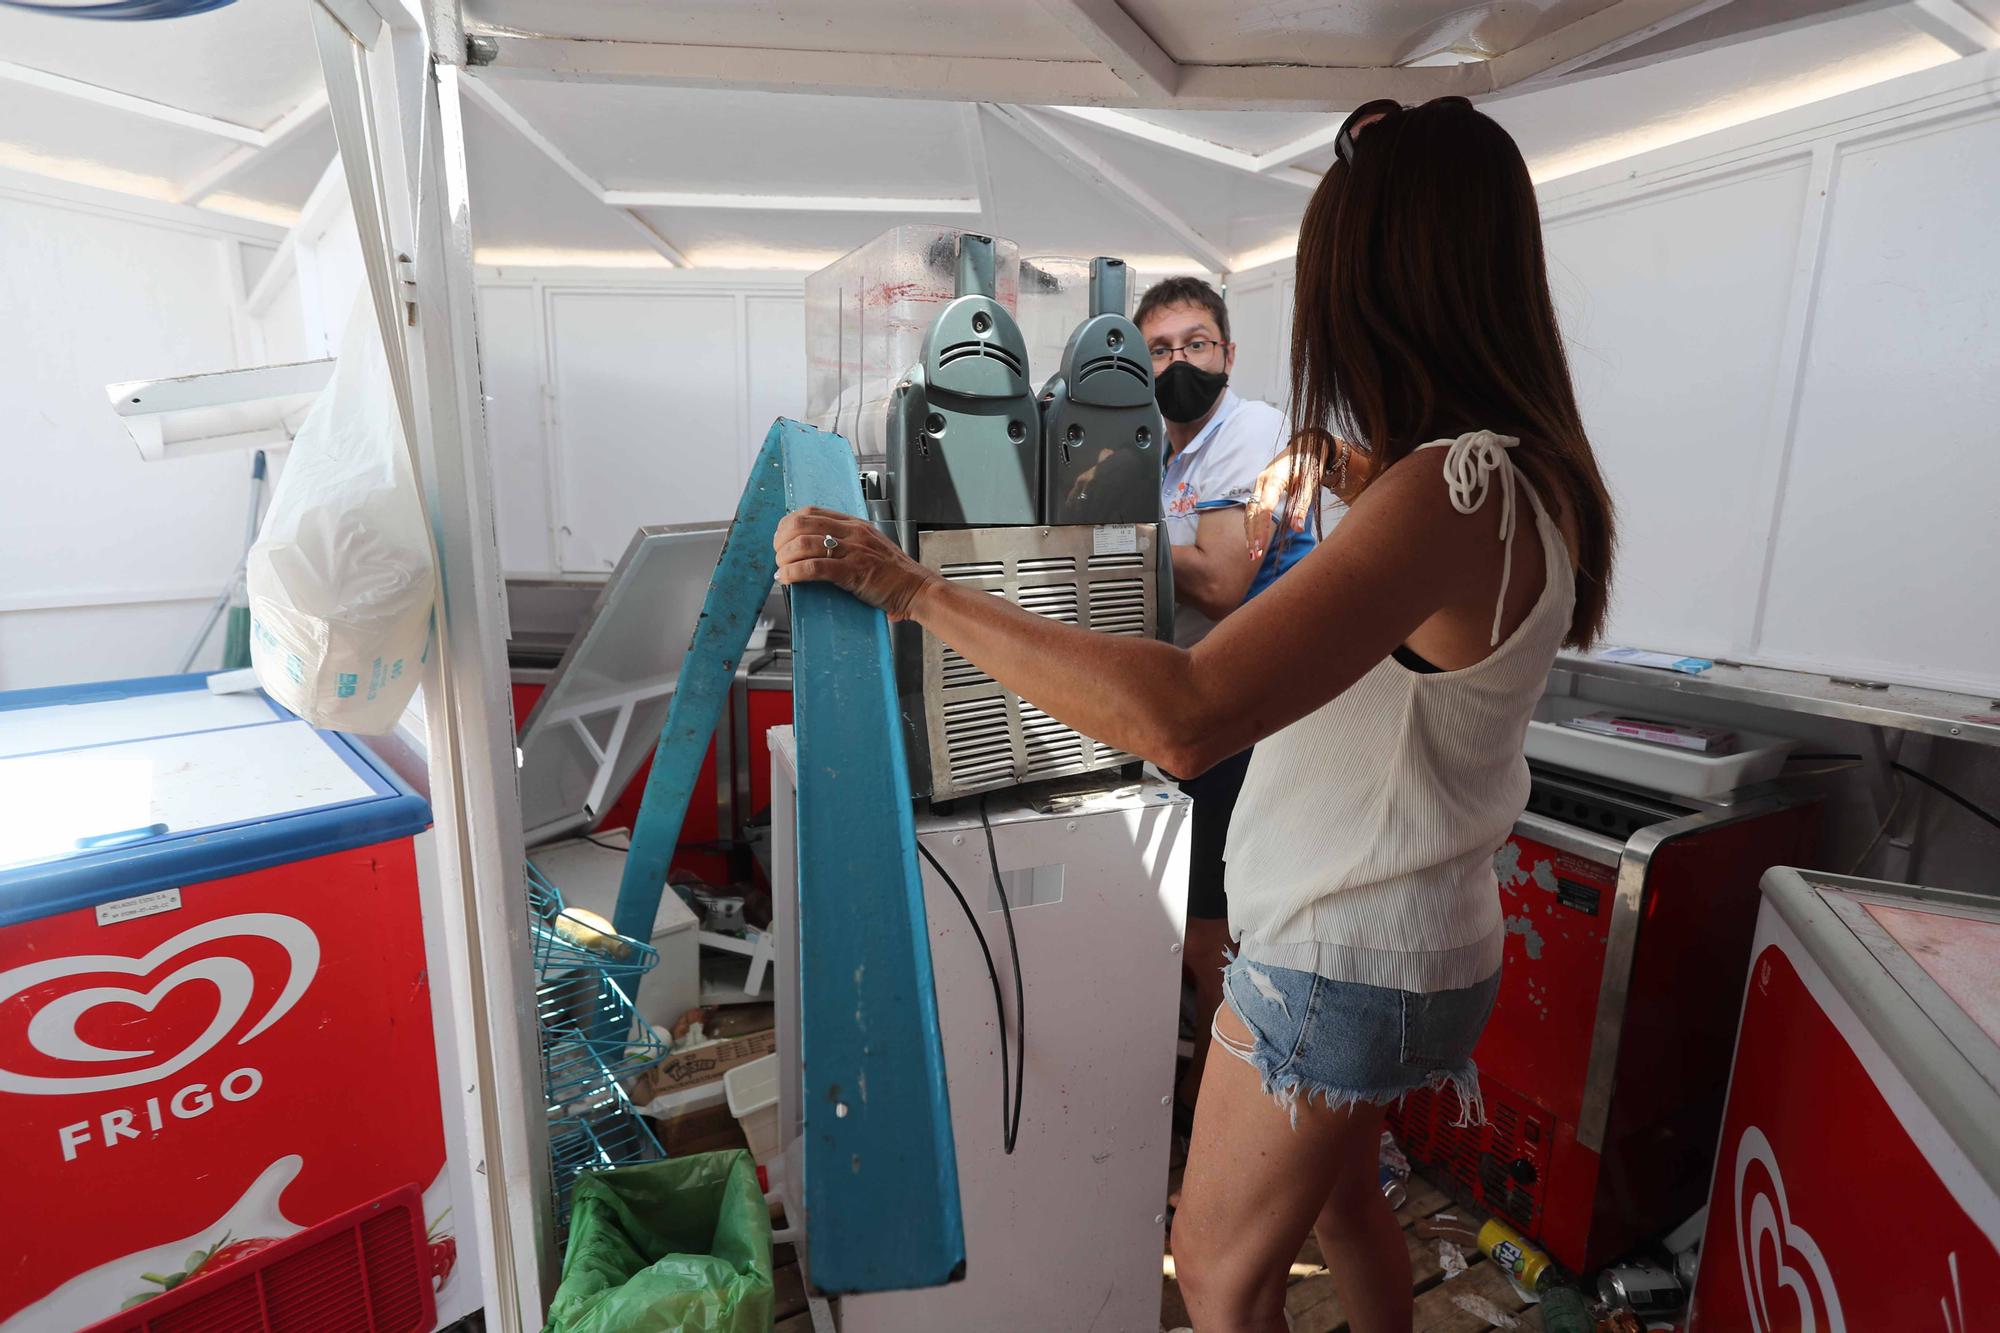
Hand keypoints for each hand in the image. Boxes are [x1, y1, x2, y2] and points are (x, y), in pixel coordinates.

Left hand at [773, 507, 936, 621]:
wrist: (917, 589)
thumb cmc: (895, 574)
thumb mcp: (870, 548)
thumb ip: (847, 545)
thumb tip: (817, 553)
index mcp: (855, 525)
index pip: (812, 512)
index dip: (789, 523)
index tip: (782, 538)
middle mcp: (852, 533)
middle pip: (802, 524)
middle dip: (782, 539)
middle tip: (779, 555)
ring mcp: (853, 551)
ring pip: (804, 544)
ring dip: (784, 557)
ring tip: (781, 568)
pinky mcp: (853, 572)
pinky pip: (814, 568)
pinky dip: (794, 573)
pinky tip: (787, 578)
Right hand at [1245, 447, 1318, 560]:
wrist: (1306, 444)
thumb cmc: (1310, 462)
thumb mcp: (1310, 483)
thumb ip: (1302, 506)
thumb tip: (1297, 528)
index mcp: (1274, 479)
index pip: (1264, 508)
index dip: (1261, 529)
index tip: (1261, 546)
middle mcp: (1262, 481)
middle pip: (1252, 512)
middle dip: (1252, 534)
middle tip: (1254, 555)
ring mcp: (1259, 483)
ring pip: (1249, 511)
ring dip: (1249, 531)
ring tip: (1252, 552)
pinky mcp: (1260, 487)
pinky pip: (1252, 507)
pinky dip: (1251, 523)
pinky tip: (1253, 538)